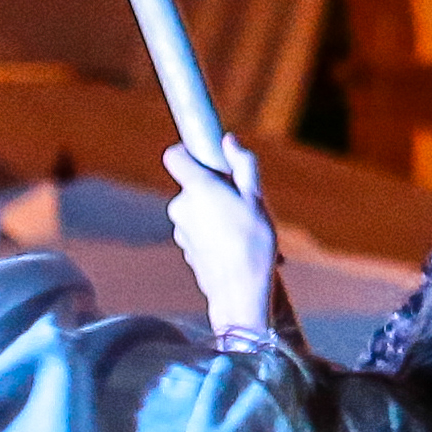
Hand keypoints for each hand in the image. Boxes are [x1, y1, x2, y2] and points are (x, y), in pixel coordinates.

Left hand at [168, 134, 278, 342]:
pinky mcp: (185, 249)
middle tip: (244, 203)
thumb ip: (243, 165)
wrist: (239, 291)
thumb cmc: (253, 242)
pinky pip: (199, 231)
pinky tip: (237, 247)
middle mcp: (181, 207)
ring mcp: (180, 230)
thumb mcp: (257, 198)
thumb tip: (229, 140)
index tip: (210, 159)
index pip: (174, 156)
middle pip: (193, 185)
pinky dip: (215, 234)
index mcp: (197, 188)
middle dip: (216, 190)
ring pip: (198, 210)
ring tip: (246, 231)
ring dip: (218, 214)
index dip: (189, 153)